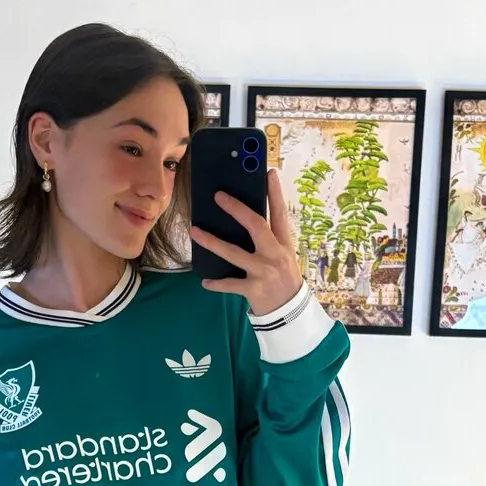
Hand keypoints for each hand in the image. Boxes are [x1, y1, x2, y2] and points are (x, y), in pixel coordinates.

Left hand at [189, 167, 302, 315]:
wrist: (290, 312)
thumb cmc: (283, 279)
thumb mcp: (282, 256)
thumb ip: (269, 239)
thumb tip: (245, 219)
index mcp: (283, 243)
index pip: (280, 213)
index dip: (275, 193)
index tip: (269, 173)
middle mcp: (274, 254)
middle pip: (256, 225)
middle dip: (237, 209)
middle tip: (218, 196)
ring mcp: (264, 271)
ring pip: (233, 253)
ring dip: (212, 241)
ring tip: (194, 231)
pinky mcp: (254, 289)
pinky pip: (230, 284)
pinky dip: (216, 283)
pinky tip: (205, 281)